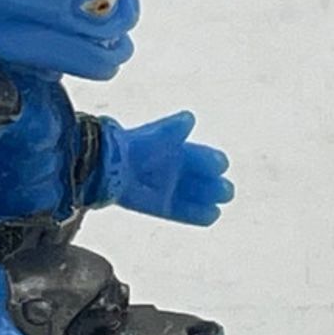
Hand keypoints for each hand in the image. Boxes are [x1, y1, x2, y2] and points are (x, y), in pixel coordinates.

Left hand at [109, 110, 233, 225]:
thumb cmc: (131, 148)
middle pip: (195, 176)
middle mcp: (167, 169)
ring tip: (223, 202)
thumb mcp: (154, 137)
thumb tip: (190, 118)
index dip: (208, 160)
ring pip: (189, 194)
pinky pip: (178, 211)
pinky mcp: (155, 205)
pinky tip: (212, 216)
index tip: (222, 164)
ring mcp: (162, 188)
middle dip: (211, 182)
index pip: (194, 155)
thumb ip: (171, 130)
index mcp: (169, 149)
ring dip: (206, 197)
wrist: (105, 168)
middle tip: (227, 190)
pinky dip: (194, 214)